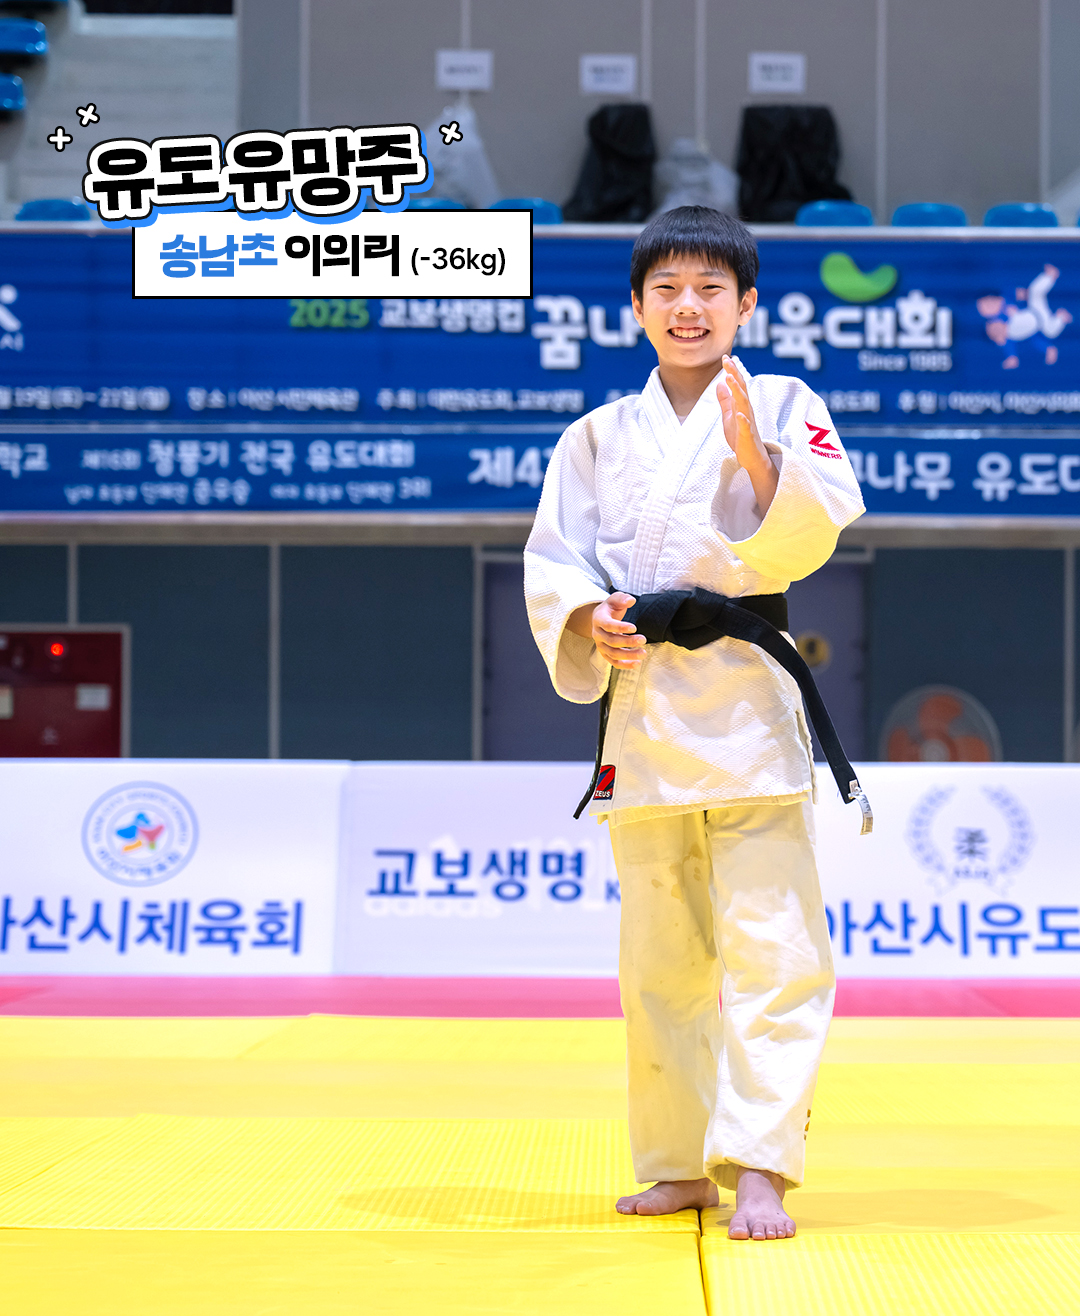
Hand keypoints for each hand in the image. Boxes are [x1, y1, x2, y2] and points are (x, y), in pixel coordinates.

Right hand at [567, 592, 645, 667]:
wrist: (599, 620)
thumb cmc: (610, 609)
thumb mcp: (615, 599)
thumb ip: (622, 598)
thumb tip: (631, 600)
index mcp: (599, 619)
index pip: (608, 625)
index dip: (620, 627)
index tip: (634, 628)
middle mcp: (598, 634)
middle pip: (612, 641)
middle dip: (628, 642)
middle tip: (643, 639)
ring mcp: (601, 645)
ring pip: (613, 654)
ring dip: (629, 655)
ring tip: (643, 653)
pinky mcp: (606, 654)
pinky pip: (614, 662)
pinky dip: (625, 665)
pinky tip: (637, 663)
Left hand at [716, 355, 778, 512]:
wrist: (752, 459)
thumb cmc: (741, 438)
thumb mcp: (729, 416)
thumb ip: (726, 401)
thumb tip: (720, 384)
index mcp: (742, 406)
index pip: (738, 385)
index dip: (732, 371)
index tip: (725, 357)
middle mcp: (747, 411)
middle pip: (742, 390)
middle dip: (735, 375)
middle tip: (728, 361)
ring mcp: (749, 423)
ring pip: (744, 405)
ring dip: (738, 392)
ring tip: (731, 380)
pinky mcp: (748, 437)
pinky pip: (746, 427)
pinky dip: (743, 419)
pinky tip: (739, 413)